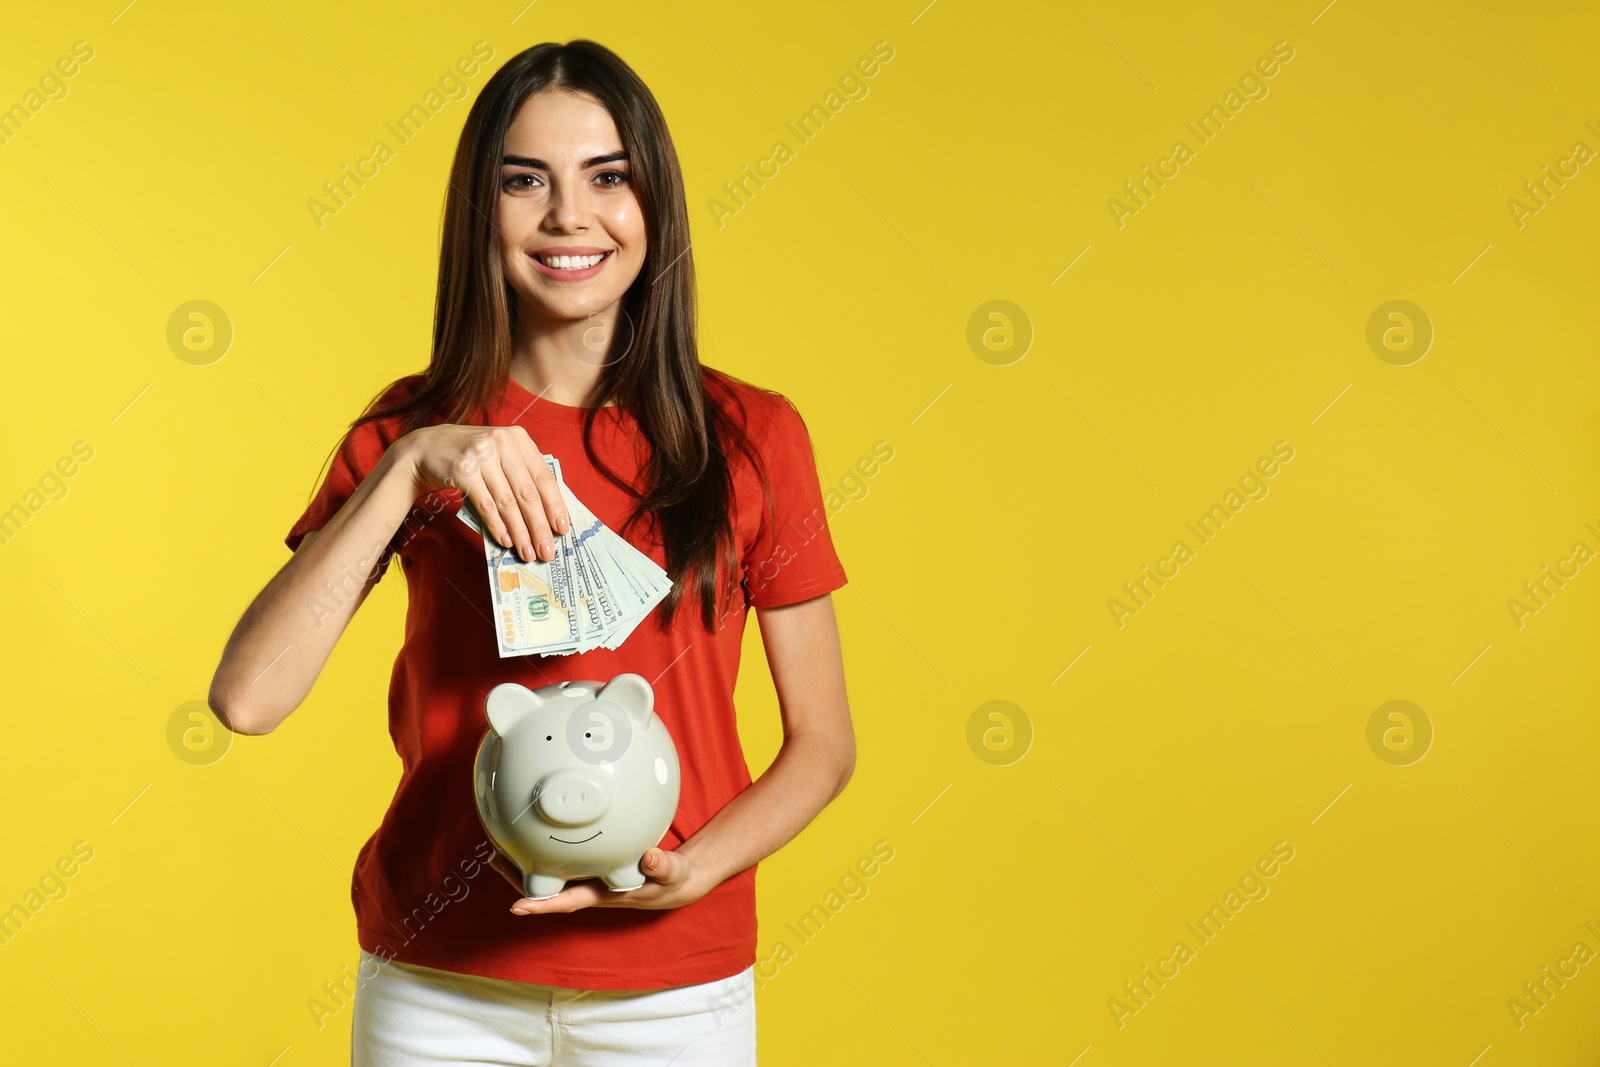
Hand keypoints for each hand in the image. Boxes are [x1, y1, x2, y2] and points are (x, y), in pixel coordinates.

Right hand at [398, 424, 568, 561]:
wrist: (426, 449)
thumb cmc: (471, 456)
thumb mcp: (500, 454)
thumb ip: (522, 474)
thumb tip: (547, 514)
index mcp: (518, 438)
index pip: (544, 477)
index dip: (555, 505)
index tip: (562, 529)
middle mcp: (502, 443)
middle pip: (527, 493)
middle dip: (539, 526)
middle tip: (547, 551)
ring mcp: (481, 455)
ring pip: (507, 502)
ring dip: (520, 532)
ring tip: (527, 552)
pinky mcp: (463, 470)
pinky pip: (486, 505)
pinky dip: (497, 526)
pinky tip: (506, 541)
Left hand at [494, 847, 711, 914]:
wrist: (676, 881)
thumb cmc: (671, 880)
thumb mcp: (673, 874)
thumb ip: (663, 867)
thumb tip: (648, 858)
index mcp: (604, 894)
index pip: (568, 901)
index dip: (543, 905)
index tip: (517, 907)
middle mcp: (591, 887)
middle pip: (548, 888)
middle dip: (519, 879)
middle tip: (494, 860)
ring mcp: (589, 877)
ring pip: (549, 874)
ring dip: (525, 864)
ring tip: (500, 847)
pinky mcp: (592, 864)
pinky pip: (561, 859)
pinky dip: (544, 850)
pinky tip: (532, 834)